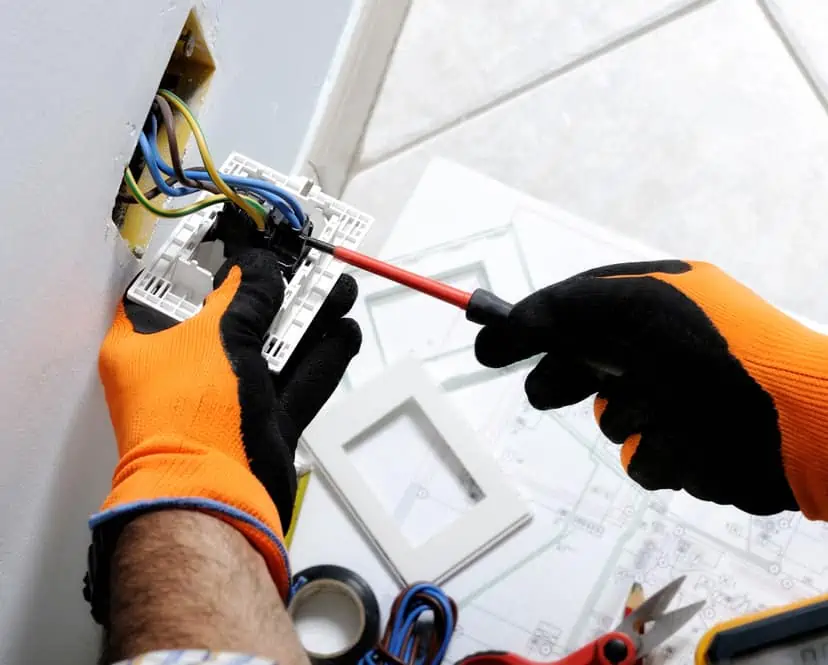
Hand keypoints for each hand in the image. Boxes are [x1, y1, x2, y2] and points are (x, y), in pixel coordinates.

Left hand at [95, 249, 360, 597]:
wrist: (215, 500)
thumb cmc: (193, 413)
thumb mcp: (217, 337)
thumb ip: (245, 295)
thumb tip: (260, 266)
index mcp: (146, 346)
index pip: (172, 288)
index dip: (206, 260)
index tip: (241, 241)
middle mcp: (183, 371)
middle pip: (234, 317)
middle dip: (277, 290)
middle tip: (307, 265)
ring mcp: (225, 400)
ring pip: (272, 350)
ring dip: (308, 321)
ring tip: (340, 291)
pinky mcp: (261, 425)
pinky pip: (296, 384)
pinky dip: (321, 361)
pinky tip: (345, 334)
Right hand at [475, 260, 827, 517]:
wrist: (792, 424)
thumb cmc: (716, 349)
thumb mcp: (629, 305)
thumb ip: (558, 308)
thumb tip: (503, 325)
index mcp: (654, 303)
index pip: (574, 310)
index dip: (529, 327)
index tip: (487, 348)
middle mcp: (661, 350)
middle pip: (582, 366)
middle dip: (563, 379)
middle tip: (547, 392)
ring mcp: (674, 401)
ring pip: (610, 418)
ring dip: (625, 416)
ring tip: (658, 409)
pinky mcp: (685, 450)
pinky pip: (641, 458)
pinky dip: (656, 451)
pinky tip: (684, 441)